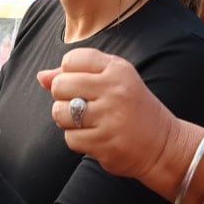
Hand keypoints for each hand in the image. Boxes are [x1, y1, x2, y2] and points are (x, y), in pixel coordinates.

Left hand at [38, 48, 175, 181]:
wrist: (163, 144)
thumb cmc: (131, 108)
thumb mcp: (111, 82)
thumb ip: (76, 74)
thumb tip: (41, 76)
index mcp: (117, 69)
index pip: (72, 59)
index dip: (68, 73)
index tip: (82, 84)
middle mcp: (115, 90)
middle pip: (60, 85)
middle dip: (63, 97)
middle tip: (81, 105)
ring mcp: (111, 117)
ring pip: (60, 113)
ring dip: (67, 120)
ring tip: (87, 122)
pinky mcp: (106, 143)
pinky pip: (70, 138)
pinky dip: (78, 140)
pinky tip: (96, 137)